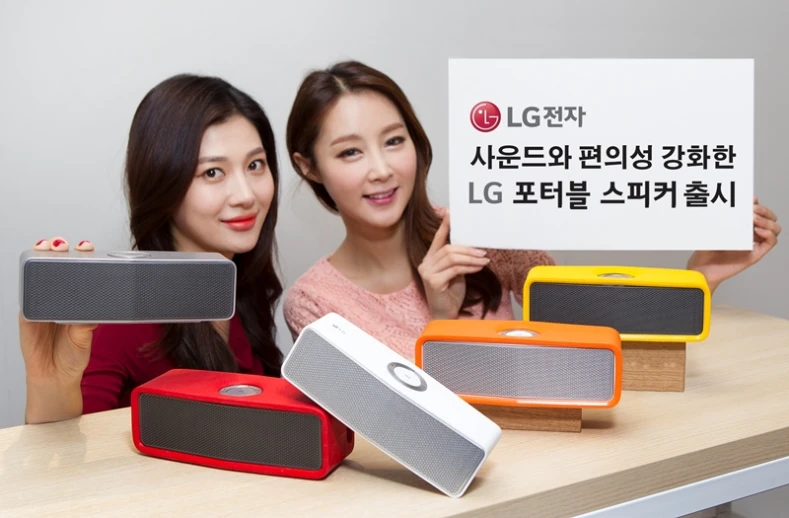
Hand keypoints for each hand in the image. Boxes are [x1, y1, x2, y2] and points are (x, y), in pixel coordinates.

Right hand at [20, 237, 97, 381]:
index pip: (80, 272)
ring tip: (47, 246)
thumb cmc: (73, 355)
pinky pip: (26, 295)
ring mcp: (41, 303)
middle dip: (60, 249)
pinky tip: (32, 272)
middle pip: (57, 266)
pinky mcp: (26, 313)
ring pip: (39, 274)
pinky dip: (27, 282)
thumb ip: (85, 326)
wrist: (54, 376)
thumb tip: (92, 316)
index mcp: (77, 300)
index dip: (82, 256)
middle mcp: (59, 298)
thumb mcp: (84, 338)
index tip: (87, 247)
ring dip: (41, 256)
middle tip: (65, 244)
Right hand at [417, 213, 489, 319]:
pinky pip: (455, 269)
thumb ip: (457, 260)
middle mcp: (425, 264)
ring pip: (452, 257)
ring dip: (471, 258)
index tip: (450, 213)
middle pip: (448, 249)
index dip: (444, 226)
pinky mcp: (433, 281)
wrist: (445, 315)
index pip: (437, 239)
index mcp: (429, 259)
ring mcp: (427, 273)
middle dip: (468, 249)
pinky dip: (469, 267)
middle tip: (483, 251)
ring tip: (484, 260)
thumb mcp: (455, 273)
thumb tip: (472, 248)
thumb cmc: (450, 294)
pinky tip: (478, 268)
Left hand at [687, 196, 780, 292]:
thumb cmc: (705, 250)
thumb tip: (726, 203)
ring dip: (767, 221)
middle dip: (764, 210)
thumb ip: (722, 218)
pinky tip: (758, 231)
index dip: (756, 203)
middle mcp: (751, 233)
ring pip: (774, 228)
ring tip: (754, 219)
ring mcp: (754, 243)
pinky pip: (771, 242)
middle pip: (770, 218)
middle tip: (753, 209)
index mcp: (741, 225)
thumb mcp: (713, 229)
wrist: (702, 268)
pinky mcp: (756, 254)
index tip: (749, 199)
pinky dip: (769, 234)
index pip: (757, 210)